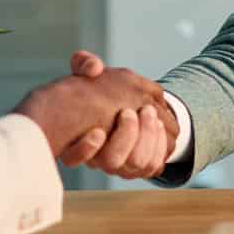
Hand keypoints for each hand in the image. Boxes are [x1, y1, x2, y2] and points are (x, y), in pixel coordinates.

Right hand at [14, 52, 175, 169]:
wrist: (125, 107)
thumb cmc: (99, 91)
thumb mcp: (86, 74)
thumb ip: (84, 65)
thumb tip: (94, 68)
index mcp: (77, 140)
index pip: (73, 157)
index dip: (85, 149)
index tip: (101, 128)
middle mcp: (98, 159)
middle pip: (112, 160)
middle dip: (127, 136)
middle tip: (135, 111)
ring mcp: (121, 166)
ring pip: (136, 163)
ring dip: (147, 136)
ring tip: (150, 113)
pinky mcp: (141, 168)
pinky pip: (154, 166)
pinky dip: (160, 145)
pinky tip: (160, 124)